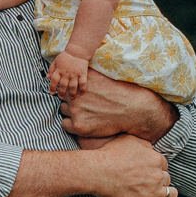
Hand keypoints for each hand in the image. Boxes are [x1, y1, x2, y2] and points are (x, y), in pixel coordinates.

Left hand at [46, 50, 89, 100]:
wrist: (77, 51)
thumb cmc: (65, 56)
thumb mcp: (55, 61)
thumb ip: (51, 69)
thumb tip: (47, 78)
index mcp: (59, 70)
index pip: (54, 81)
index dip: (52, 88)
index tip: (52, 93)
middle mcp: (66, 74)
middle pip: (63, 86)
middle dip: (62, 93)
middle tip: (61, 97)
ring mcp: (75, 74)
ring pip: (73, 87)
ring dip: (72, 94)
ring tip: (71, 98)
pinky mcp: (83, 74)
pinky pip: (83, 83)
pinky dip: (82, 90)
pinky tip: (81, 94)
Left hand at [61, 73, 175, 142]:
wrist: (132, 110)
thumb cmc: (120, 93)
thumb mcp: (103, 76)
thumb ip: (88, 74)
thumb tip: (78, 71)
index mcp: (80, 81)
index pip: (66, 82)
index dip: (72, 88)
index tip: (79, 93)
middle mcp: (75, 93)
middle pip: (63, 96)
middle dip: (71, 99)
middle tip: (85, 104)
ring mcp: (75, 110)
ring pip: (63, 110)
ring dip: (71, 112)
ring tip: (86, 113)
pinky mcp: (78, 125)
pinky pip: (65, 125)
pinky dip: (72, 125)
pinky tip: (84, 122)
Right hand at [78, 133, 174, 196]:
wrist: (96, 172)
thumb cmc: (109, 154)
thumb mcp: (130, 140)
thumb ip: (145, 144)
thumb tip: (151, 148)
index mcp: (156, 159)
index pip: (163, 165)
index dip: (156, 168)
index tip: (148, 171)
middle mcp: (157, 175)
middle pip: (166, 179)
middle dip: (160, 181)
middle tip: (149, 183)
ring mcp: (152, 192)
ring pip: (170, 195)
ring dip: (167, 196)